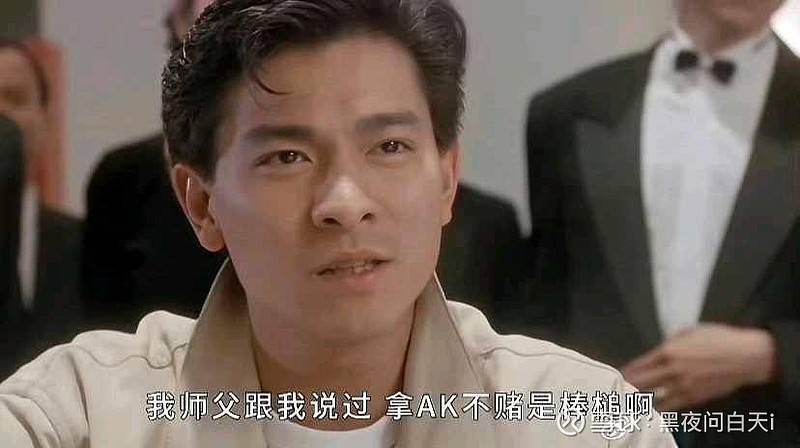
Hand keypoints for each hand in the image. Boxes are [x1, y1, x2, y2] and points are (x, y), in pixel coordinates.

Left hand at [621, 324, 776, 410]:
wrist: (746, 357)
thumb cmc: (720, 339)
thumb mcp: (691, 331)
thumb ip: (673, 341)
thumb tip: (663, 347)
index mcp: (668, 351)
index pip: (639, 365)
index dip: (626, 372)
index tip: (617, 376)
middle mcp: (671, 370)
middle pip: (640, 383)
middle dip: (626, 388)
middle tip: (615, 391)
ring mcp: (682, 386)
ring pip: (653, 399)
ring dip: (640, 401)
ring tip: (629, 404)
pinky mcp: (695, 398)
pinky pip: (672, 407)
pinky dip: (661, 410)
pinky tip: (652, 412)